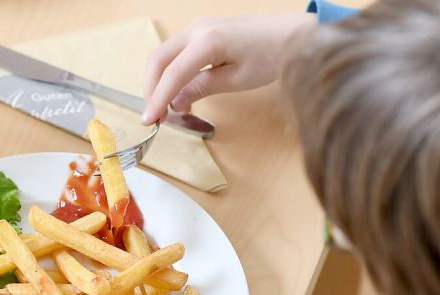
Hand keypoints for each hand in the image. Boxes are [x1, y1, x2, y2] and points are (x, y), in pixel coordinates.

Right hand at [141, 13, 315, 122]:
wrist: (291, 35)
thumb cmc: (270, 56)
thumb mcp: (236, 80)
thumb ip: (201, 89)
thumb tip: (175, 103)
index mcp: (207, 40)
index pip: (172, 74)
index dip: (157, 99)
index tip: (148, 121)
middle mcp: (197, 29)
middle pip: (158, 60)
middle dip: (151, 90)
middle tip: (153, 117)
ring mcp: (198, 27)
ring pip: (163, 55)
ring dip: (159, 81)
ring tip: (166, 108)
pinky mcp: (202, 31)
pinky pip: (176, 52)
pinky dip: (170, 72)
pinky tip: (179, 93)